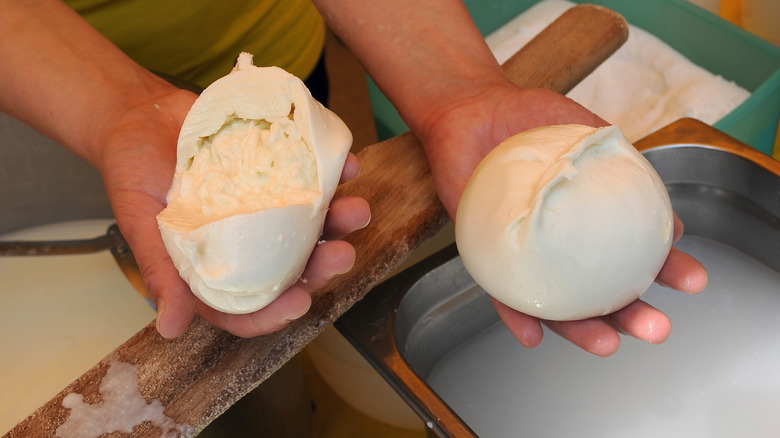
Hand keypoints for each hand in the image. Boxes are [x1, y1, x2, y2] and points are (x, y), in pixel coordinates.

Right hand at [99, 86, 369, 338]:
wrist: (141, 115)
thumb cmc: (134, 172)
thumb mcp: (139, 221)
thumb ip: (161, 271)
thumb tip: (170, 327)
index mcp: (216, 266)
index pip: (250, 305)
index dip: (276, 311)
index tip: (299, 302)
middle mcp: (251, 241)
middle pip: (294, 266)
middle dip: (322, 266)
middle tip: (341, 255)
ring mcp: (271, 205)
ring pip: (314, 223)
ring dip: (340, 220)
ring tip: (356, 210)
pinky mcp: (281, 169)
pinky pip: (316, 174)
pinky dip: (337, 171)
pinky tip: (350, 166)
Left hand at [418, 82, 708, 355]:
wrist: (471, 110)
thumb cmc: (528, 120)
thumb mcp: (584, 131)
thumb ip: (618, 162)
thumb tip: (659, 201)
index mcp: (590, 219)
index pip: (633, 251)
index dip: (665, 270)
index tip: (693, 281)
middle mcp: (561, 243)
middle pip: (601, 291)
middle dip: (633, 316)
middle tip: (657, 329)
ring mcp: (526, 252)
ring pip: (558, 304)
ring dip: (583, 329)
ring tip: (608, 344)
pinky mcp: (488, 256)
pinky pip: (502, 294)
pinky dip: (518, 317)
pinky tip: (533, 337)